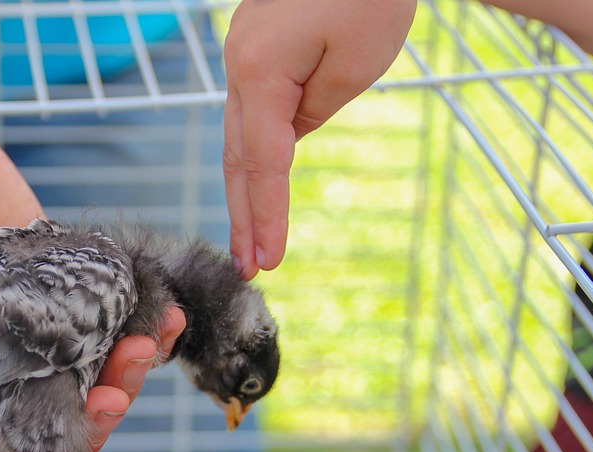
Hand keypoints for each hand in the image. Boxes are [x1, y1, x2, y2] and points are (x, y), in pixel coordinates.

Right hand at [0, 306, 187, 451]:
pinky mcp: (49, 310)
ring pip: (61, 398)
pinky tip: (165, 318)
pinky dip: (132, 337)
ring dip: (109, 391)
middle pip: (8, 435)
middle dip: (65, 436)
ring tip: (144, 351)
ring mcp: (8, 345)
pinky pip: (93, 341)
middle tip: (109, 407)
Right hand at [222, 0, 415, 277]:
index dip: (265, 217)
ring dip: (246, 188)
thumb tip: (288, 136)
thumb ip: (314, 112)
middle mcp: (237, 61)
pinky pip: (250, 108)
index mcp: (258, 70)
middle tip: (247, 268)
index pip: (261, 163)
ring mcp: (241, 49)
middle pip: (236, 154)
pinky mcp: (255, 42)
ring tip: (251, 239)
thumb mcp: (356, 63)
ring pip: (238, 133)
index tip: (268, 263)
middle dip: (244, 215)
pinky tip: (260, 183)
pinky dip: (254, 150)